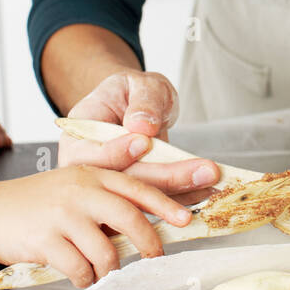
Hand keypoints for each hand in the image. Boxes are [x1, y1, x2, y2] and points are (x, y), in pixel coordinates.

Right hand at [0, 163, 194, 288]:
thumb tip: (147, 216)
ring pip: (105, 249)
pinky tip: (82, 277)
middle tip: (154, 257)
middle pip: (128, 216)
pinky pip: (79, 268)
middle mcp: (80, 190)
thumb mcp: (75, 186)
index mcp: (93, 174)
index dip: (166, 203)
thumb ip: (109, 195)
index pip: (137, 187)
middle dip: (148, 241)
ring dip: (111, 269)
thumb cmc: (41, 203)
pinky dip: (86, 278)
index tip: (187, 218)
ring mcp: (62, 215)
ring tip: (106, 272)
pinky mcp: (44, 240)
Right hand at [59, 69, 219, 202]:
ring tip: (212, 180)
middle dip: (164, 176)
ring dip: (179, 191)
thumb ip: (142, 100)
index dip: (116, 151)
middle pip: (119, 181)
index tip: (144, 142)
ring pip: (139, 198)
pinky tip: (205, 191)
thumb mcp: (138, 84)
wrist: (136, 109)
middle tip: (204, 170)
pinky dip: (181, 199)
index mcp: (78, 135)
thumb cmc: (132, 93)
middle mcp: (87, 167)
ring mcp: (105, 189)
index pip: (89, 152)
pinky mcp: (127, 200)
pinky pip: (152, 205)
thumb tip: (142, 125)